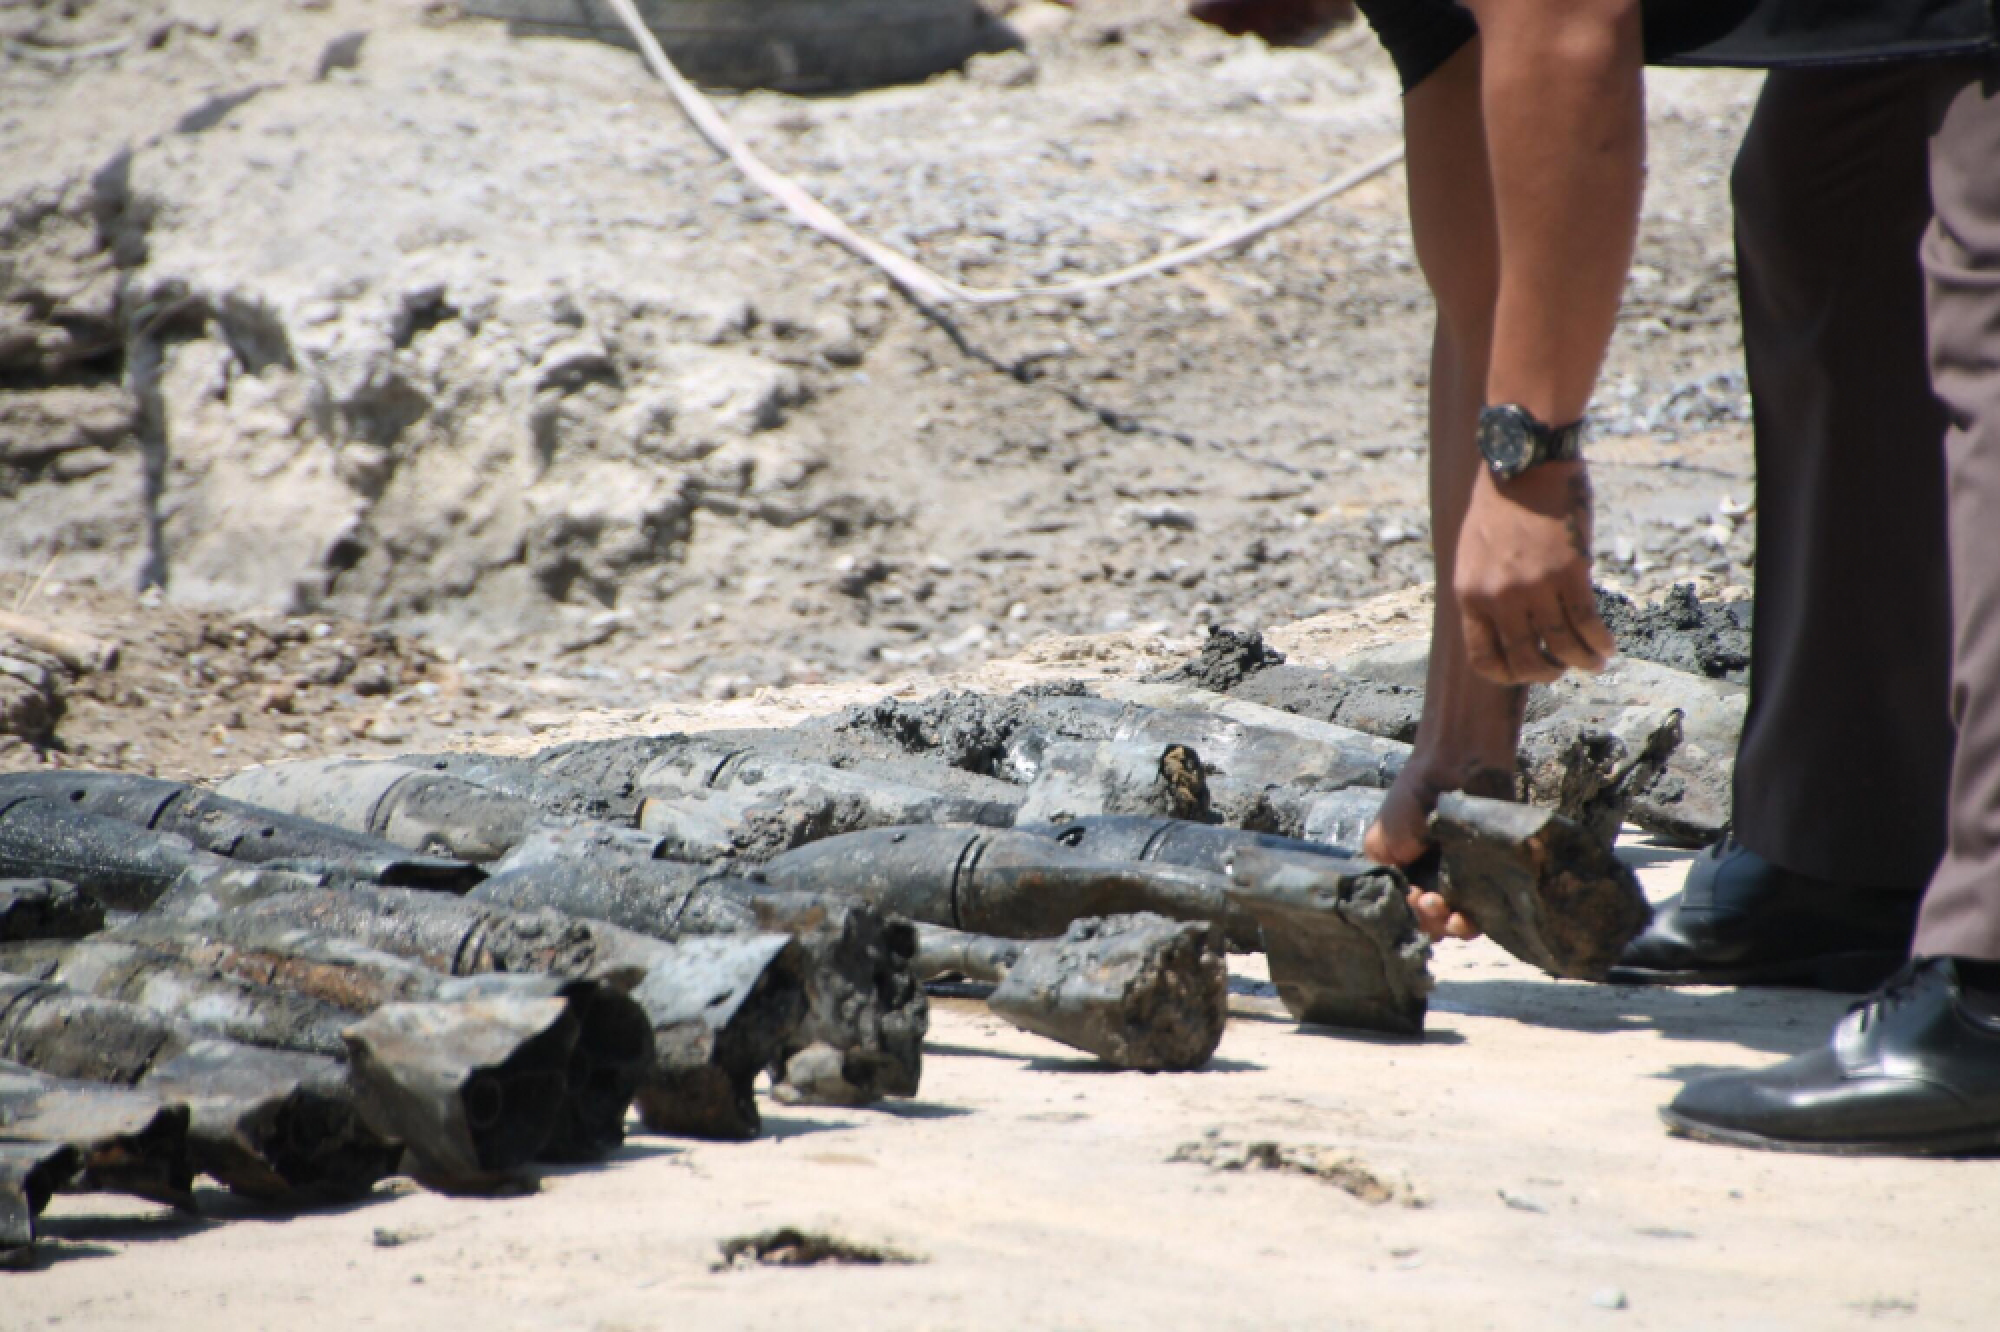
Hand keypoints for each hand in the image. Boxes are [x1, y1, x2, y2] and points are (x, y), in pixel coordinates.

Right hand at [1365, 759, 1513, 941]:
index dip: (1412, 917)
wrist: (1456, 767)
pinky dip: (1485, 917)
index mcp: (1409, 874)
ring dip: (1457, 927)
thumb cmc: (1412, 801)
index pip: (1409, 913)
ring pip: (1464, 920)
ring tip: (1454, 915)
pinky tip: (1474, 912)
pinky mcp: (1497, 874)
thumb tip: (1402, 909)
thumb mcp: (1379, 844)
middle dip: (1433, 922)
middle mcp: (1438, 879)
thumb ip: (1384, 878)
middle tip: (1432, 901)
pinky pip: (1493, 908)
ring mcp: (1468, 878)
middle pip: (1437, 922)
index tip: (1415, 900)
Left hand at [1454, 460, 1613, 684]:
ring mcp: (1534, 587)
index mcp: (1469, 594)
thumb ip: (1485, 591)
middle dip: (1547, 673)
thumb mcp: (1472, 554)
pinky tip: (1607, 645)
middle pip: (1526, 659)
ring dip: (1582, 661)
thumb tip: (1505, 628)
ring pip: (1562, 645)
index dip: (1507, 674)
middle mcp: (1499, 597)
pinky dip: (1599, 640)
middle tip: (1563, 670)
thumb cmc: (1499, 505)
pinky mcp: (1569, 573)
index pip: (1483, 657)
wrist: (1525, 462)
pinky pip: (1587, 622)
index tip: (1525, 673)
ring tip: (1596, 663)